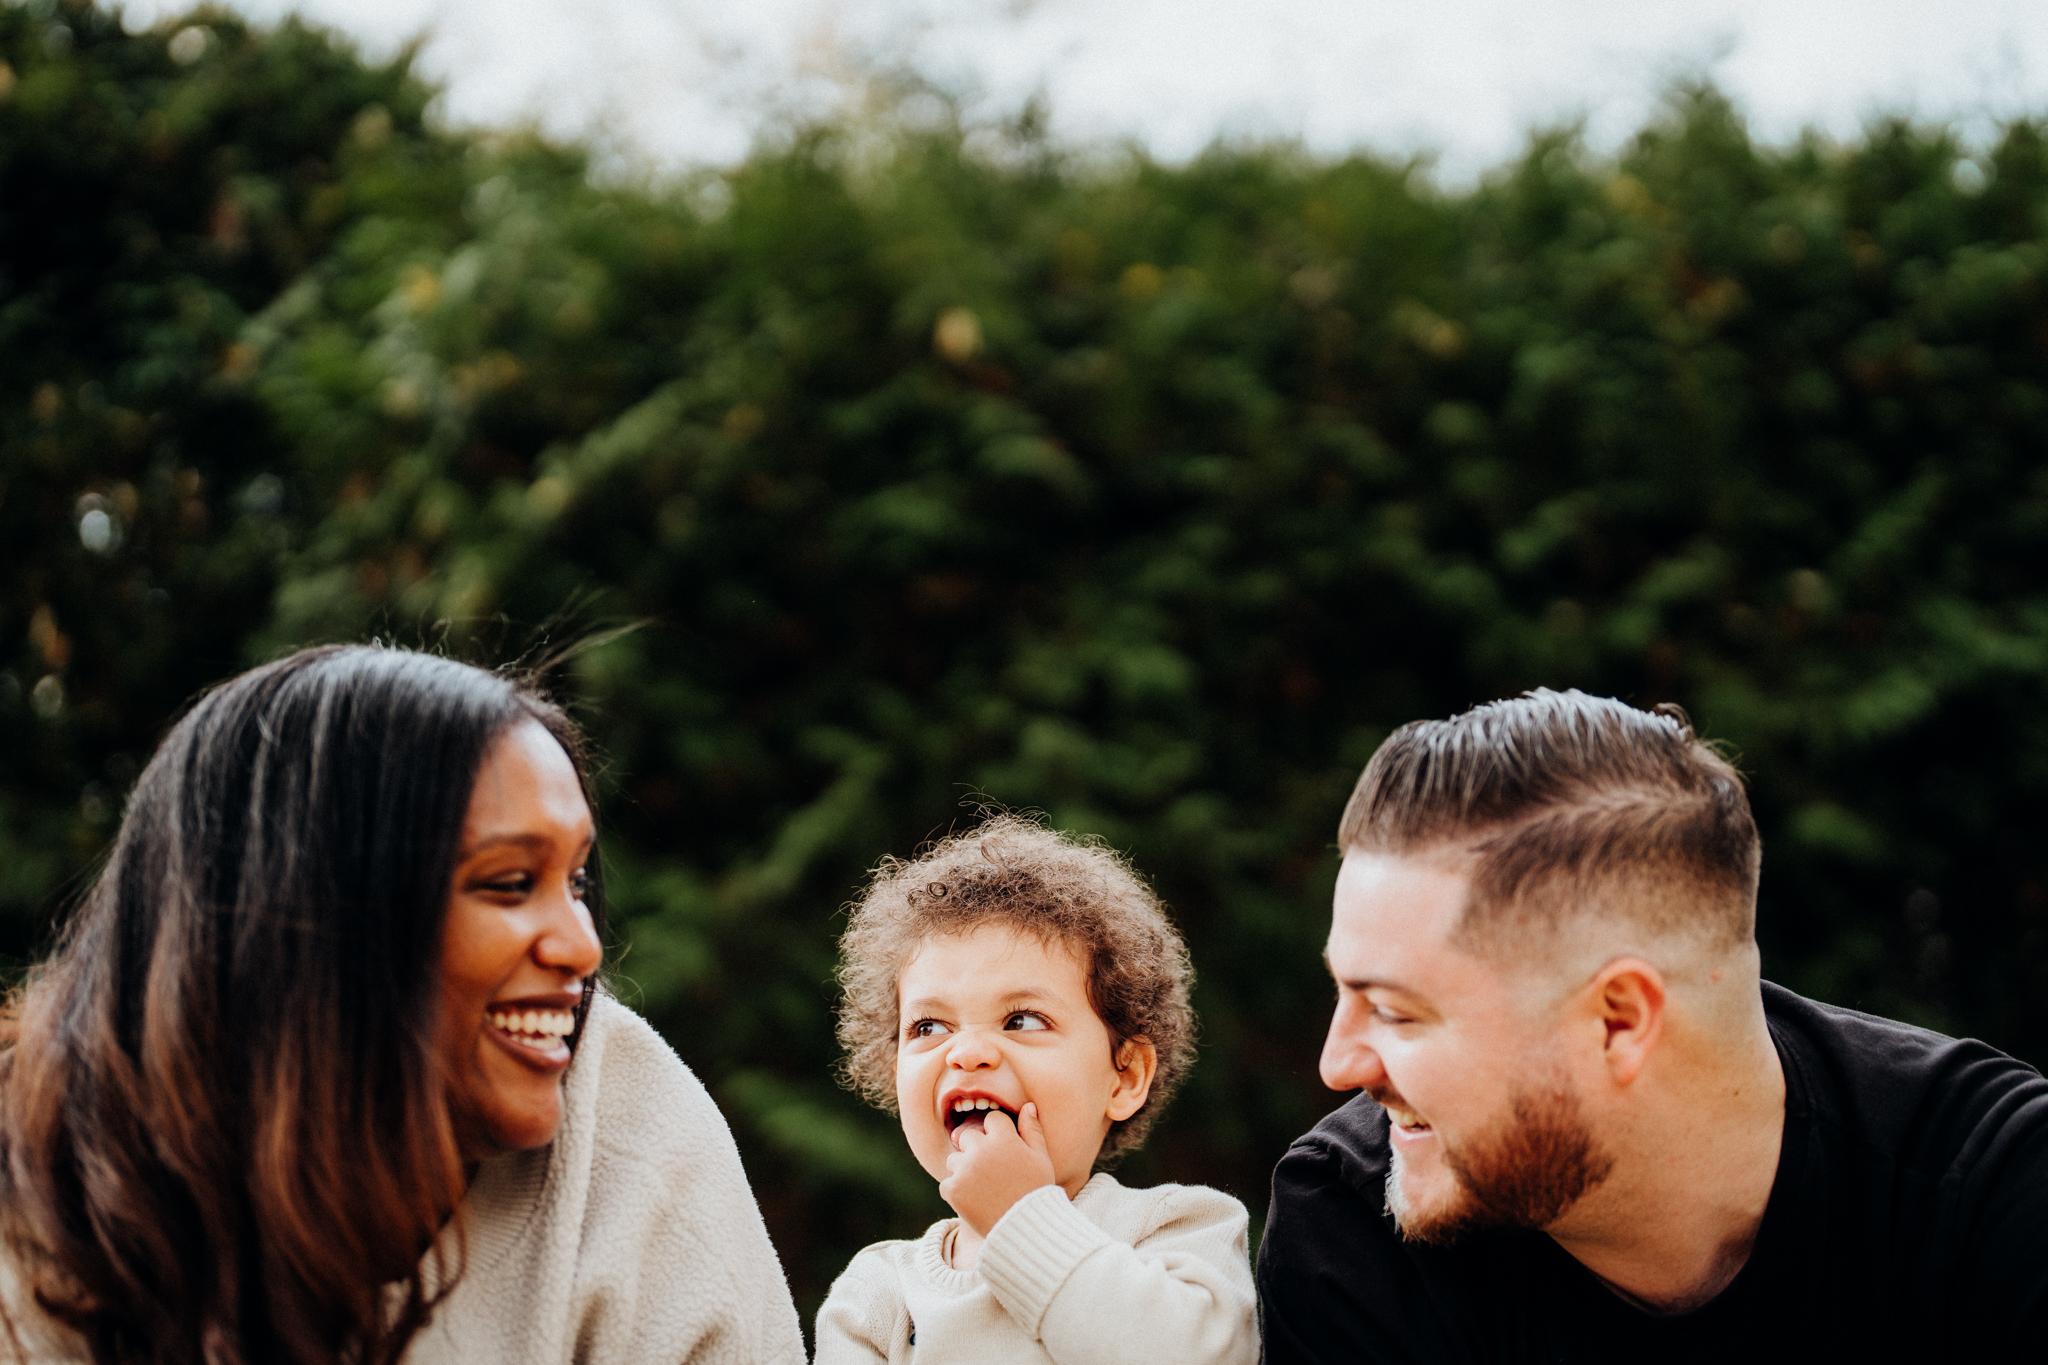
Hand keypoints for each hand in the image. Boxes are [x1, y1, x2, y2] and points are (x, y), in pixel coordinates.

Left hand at [939, 1102, 1057, 1234]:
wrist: (1025, 1231)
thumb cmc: (1036, 1192)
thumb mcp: (1041, 1159)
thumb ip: (1032, 1130)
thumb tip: (1028, 1106)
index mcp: (1004, 1139)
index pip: (992, 1120)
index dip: (998, 1134)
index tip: (1005, 1152)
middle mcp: (981, 1150)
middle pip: (968, 1136)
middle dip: (976, 1149)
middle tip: (991, 1172)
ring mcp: (964, 1170)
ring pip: (954, 1160)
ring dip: (964, 1170)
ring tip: (984, 1189)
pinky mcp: (952, 1190)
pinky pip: (948, 1183)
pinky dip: (957, 1192)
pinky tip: (975, 1202)